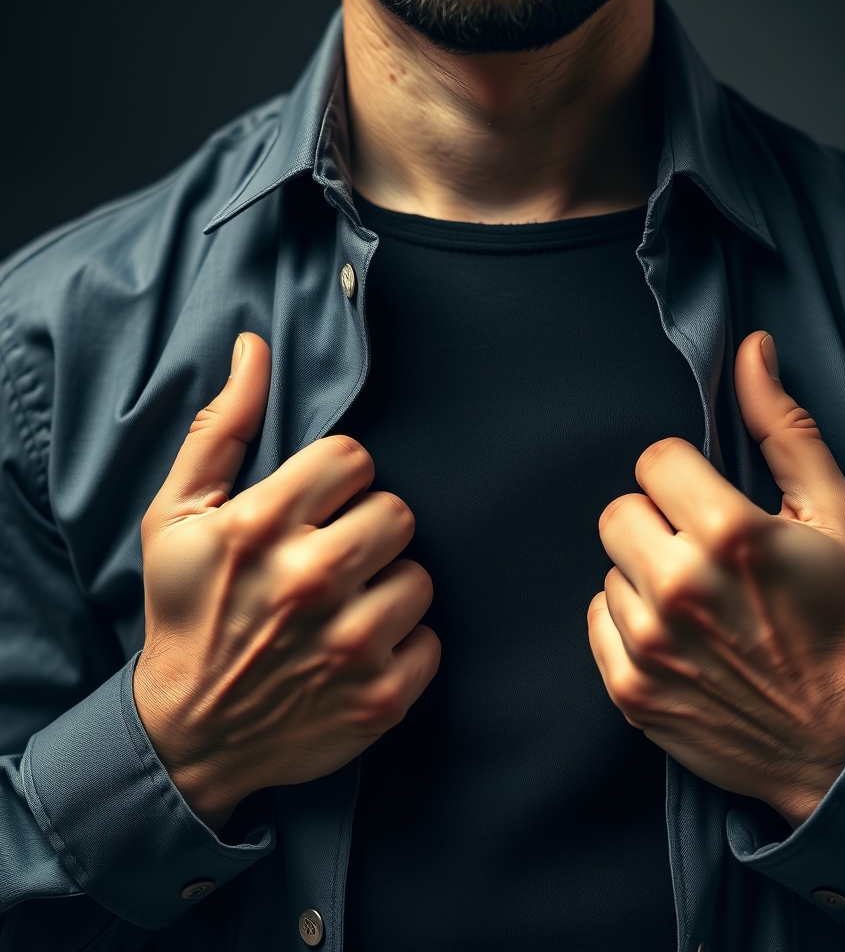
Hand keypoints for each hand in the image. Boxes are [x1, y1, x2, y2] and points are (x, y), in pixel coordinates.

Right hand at [134, 334, 439, 829]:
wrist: (190, 733)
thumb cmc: (185, 612)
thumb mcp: (176, 516)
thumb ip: (221, 428)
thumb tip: (256, 347)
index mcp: (260, 528)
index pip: (354, 458)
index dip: (338, 479)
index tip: (317, 507)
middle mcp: (311, 582)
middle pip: (397, 513)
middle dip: (367, 529)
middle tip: (333, 558)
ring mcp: (351, 645)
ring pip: (420, 576)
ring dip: (388, 586)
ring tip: (347, 606)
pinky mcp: (382, 698)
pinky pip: (431, 639)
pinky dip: (404, 644)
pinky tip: (361, 650)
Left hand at [589, 331, 844, 827]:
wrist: (827, 737)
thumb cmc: (836, 618)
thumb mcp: (837, 517)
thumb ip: (786, 428)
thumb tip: (750, 348)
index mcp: (728, 533)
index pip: (654, 460)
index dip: (683, 478)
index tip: (709, 505)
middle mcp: (678, 586)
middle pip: (618, 510)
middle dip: (655, 522)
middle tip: (697, 552)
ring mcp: (647, 641)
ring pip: (609, 566)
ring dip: (643, 575)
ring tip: (693, 602)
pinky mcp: (627, 686)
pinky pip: (596, 617)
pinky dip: (626, 621)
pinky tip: (673, 635)